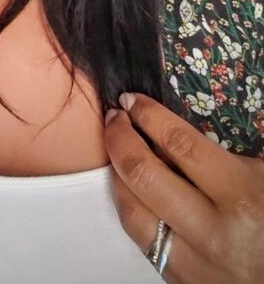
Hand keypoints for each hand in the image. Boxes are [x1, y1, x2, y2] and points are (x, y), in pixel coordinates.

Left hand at [103, 92, 263, 282]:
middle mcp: (213, 233)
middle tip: (115, 117)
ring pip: (132, 212)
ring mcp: (195, 264)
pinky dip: (131, 208)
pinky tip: (132, 190)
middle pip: (144, 175)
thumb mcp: (262, 178)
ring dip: (117, 174)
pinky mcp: (182, 282)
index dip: (148, 115)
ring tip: (116, 150)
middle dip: (120, 138)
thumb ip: (221, 156)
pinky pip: (143, 240)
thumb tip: (167, 127)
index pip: (179, 144)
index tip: (132, 99)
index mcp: (242, 197)